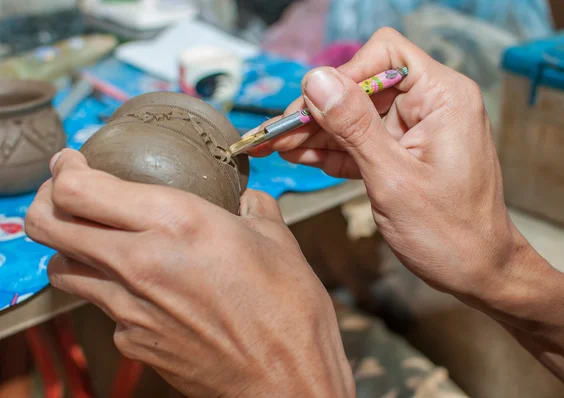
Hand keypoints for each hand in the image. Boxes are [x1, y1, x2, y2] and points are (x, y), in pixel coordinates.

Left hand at [25, 149, 353, 397]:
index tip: (71, 161)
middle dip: (48, 202)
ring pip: (64, 270)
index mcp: (175, 222)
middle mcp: (139, 262)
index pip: (79, 188)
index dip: (64, 169)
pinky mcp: (134, 342)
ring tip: (98, 241)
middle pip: (49, 226)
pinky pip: (105, 309)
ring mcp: (129, 309)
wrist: (285, 379)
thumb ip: (254, 210)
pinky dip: (113, 293)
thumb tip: (248, 201)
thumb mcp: (276, 240)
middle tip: (67, 194)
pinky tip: (147, 292)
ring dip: (72, 249)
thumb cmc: (287, 309)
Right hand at [250, 28, 527, 298]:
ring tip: (280, 146)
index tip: (311, 106)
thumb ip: (353, 127)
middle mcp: (431, 105)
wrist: (478, 272)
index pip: (385, 54)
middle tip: (280, 133)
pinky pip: (363, 141)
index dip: (343, 76)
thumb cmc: (451, 234)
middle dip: (320, 110)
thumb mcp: (393, 178)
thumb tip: (317, 81)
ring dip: (319, 132)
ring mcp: (416, 130)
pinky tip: (302, 155)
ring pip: (356, 116)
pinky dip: (334, 150)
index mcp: (443, 98)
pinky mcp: (404, 152)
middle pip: (362, 87)